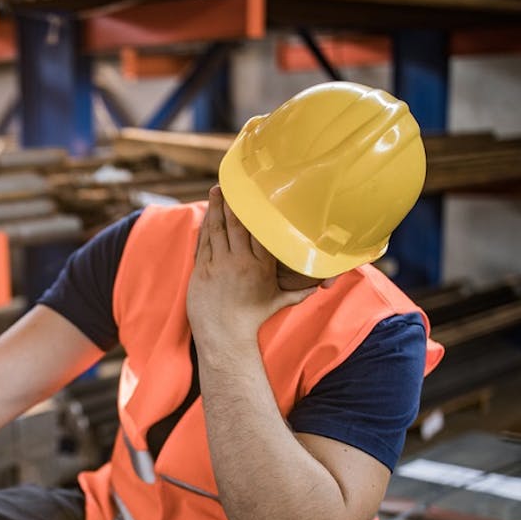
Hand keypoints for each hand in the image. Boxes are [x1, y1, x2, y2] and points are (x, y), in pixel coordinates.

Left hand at [186, 186, 317, 348]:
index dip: (254, 212)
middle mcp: (240, 262)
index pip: (258, 231)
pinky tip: (207, 214)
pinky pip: (204, 242)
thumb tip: (319, 287)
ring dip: (216, 208)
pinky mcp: (201, 270)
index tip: (255, 195)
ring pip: (217, 229)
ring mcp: (218, 265)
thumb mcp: (278, 303)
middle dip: (233, 202)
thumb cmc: (252, 319)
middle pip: (236, 224)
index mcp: (261, 266)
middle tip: (230, 183)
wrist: (224, 336)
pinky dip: (205, 226)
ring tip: (217, 190)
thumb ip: (299, 292)